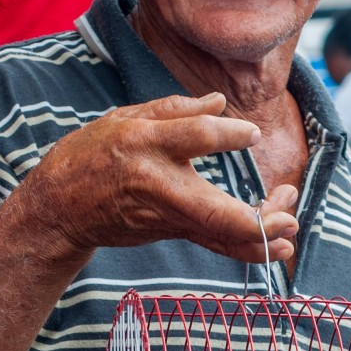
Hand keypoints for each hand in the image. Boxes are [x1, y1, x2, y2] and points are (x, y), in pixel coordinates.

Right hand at [12, 93, 298, 263]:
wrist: (59, 209)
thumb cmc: (91, 156)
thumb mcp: (125, 118)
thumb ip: (176, 109)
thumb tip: (220, 102)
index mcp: (145, 144)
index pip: (193, 137)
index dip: (227, 136)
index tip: (252, 135)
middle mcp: (159, 184)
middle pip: (214, 210)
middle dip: (257, 217)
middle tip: (290, 205)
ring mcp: (167, 215)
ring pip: (220, 235)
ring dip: (262, 236)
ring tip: (291, 228)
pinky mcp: (173, 231)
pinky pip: (216, 243)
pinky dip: (248, 248)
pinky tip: (276, 247)